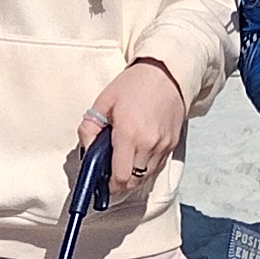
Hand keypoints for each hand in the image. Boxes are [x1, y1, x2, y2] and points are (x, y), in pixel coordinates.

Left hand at [85, 59, 189, 194]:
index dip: (108, 185)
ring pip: (146, 177)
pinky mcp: (173, 144)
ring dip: (132, 175)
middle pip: (133, 182)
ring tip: (122, 160)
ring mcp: (163, 145)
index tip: (101, 181)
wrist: (166, 73)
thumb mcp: (103, 102)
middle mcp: (149, 144)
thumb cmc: (133, 85)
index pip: (120, 177)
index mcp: (129, 134)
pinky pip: (157, 166)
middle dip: (119, 182)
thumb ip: (89, 129)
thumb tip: (86, 151)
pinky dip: (145, 167)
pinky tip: (137, 153)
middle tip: (109, 172)